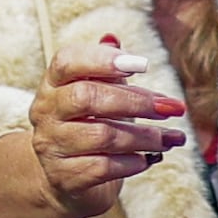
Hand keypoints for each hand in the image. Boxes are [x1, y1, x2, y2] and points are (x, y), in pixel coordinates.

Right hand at [23, 30, 186, 217]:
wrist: (64, 179)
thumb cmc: (89, 127)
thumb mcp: (98, 93)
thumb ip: (106, 68)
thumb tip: (112, 38)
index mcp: (53, 85)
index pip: (66, 62)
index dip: (102, 60)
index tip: (143, 65)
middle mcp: (46, 113)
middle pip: (87, 97)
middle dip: (135, 102)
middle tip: (171, 107)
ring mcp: (51, 146)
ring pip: (102, 136)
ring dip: (145, 136)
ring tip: (172, 138)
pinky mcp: (64, 177)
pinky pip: (104, 167)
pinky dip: (133, 162)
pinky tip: (148, 158)